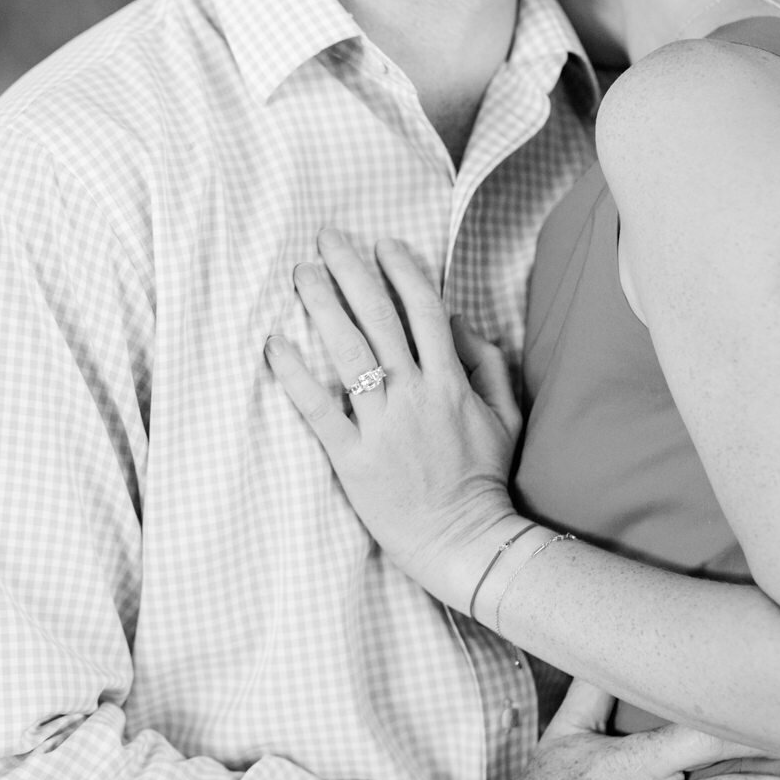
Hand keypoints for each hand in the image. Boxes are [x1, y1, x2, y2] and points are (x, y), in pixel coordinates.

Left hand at [265, 229, 523, 611]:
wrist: (466, 543)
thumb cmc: (485, 480)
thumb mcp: (506, 416)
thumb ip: (486, 364)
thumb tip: (458, 320)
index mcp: (450, 383)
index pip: (424, 311)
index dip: (402, 271)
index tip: (383, 244)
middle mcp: (415, 395)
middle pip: (378, 318)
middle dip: (351, 270)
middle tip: (326, 237)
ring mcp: (382, 426)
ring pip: (347, 352)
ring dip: (322, 305)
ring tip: (301, 272)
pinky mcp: (353, 459)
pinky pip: (317, 409)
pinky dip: (294, 374)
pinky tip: (273, 344)